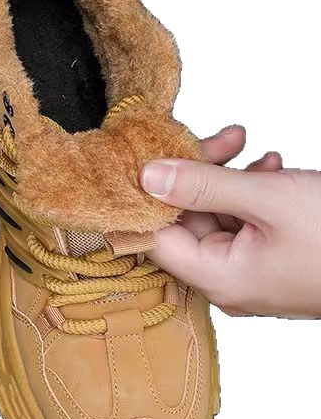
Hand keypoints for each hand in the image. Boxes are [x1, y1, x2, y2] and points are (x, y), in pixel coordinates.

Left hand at [140, 126, 320, 318]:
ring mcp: (253, 269)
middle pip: (185, 220)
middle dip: (195, 173)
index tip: (145, 157)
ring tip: (246, 143)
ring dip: (226, 175)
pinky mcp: (274, 256)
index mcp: (218, 278)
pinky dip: (250, 190)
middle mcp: (229, 279)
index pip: (154, 238)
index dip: (144, 197)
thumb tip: (146, 176)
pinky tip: (271, 165)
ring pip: (216, 214)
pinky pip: (245, 219)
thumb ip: (202, 186)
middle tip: (218, 138)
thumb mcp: (268, 199)